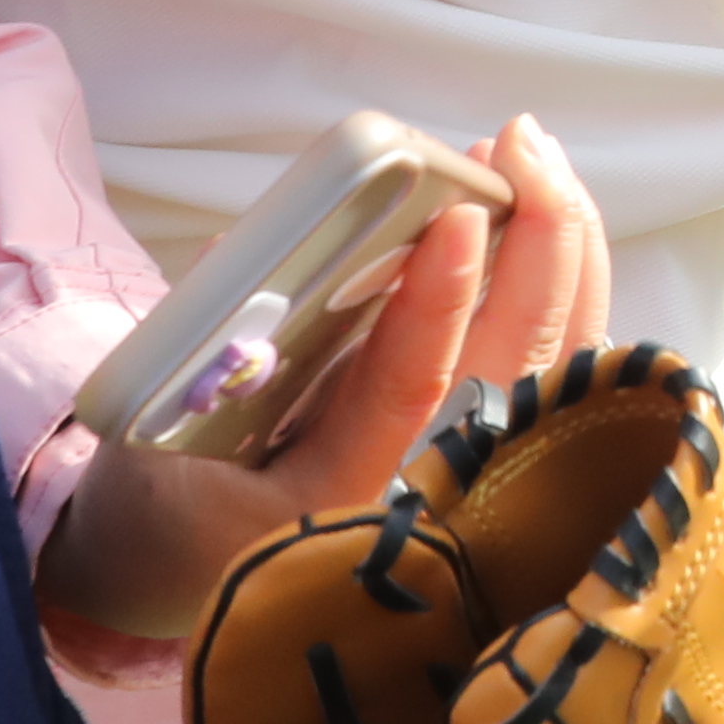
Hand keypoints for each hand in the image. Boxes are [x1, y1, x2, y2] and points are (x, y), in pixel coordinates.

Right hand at [34, 118, 610, 644]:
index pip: (404, 393)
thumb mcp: (156, 438)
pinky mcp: (497, 456)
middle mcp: (427, 499)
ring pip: (560, 362)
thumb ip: (204, 349)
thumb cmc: (172, 505)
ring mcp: (476, 480)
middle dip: (535, 243)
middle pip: (517, 365)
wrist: (195, 578)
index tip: (458, 217)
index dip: (436, 302)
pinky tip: (551, 218)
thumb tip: (245, 250)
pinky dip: (568, 286)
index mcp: (334, 502)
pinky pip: (560, 368)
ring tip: (533, 158)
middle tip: (514, 145)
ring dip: (562, 251)